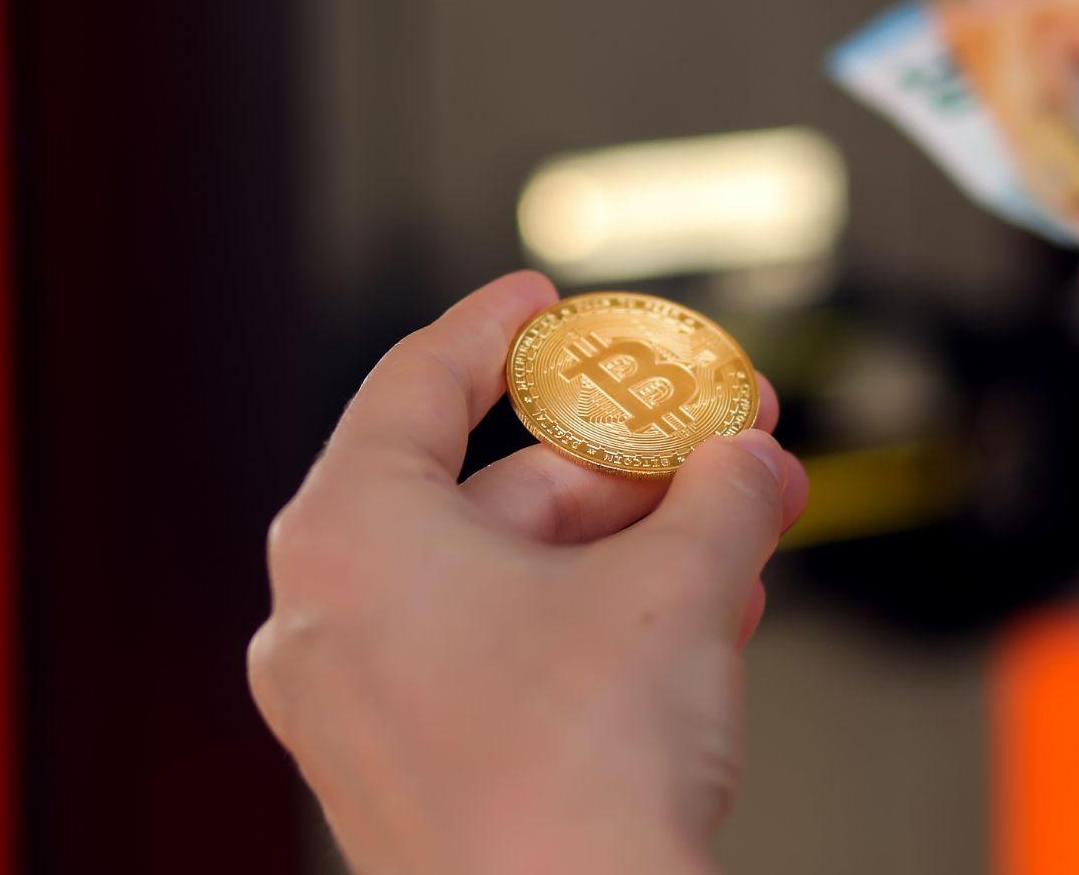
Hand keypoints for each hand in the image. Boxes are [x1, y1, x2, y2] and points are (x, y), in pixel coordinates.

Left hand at [247, 271, 808, 874]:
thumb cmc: (579, 778)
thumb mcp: (678, 586)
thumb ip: (720, 490)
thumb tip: (747, 458)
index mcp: (350, 538)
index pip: (415, 383)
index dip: (496, 329)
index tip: (542, 301)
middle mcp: (330, 619)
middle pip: (491, 489)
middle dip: (627, 461)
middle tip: (717, 434)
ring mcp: (362, 710)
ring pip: (510, 580)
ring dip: (634, 547)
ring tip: (737, 530)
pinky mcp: (411, 778)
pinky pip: (502, 658)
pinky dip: (595, 622)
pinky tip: (699, 617)